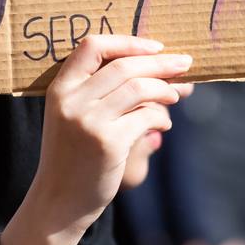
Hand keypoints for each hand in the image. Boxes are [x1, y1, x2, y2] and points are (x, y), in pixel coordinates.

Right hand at [29, 35, 191, 233]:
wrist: (59, 202)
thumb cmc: (75, 155)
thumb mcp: (75, 117)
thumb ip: (103, 92)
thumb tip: (162, 67)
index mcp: (60, 88)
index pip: (92, 46)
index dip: (128, 42)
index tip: (155, 46)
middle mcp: (71, 101)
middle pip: (124, 65)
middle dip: (161, 62)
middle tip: (185, 62)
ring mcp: (89, 122)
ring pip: (139, 88)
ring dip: (165, 89)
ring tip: (176, 96)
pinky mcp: (108, 143)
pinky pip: (146, 117)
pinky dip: (162, 118)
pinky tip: (164, 126)